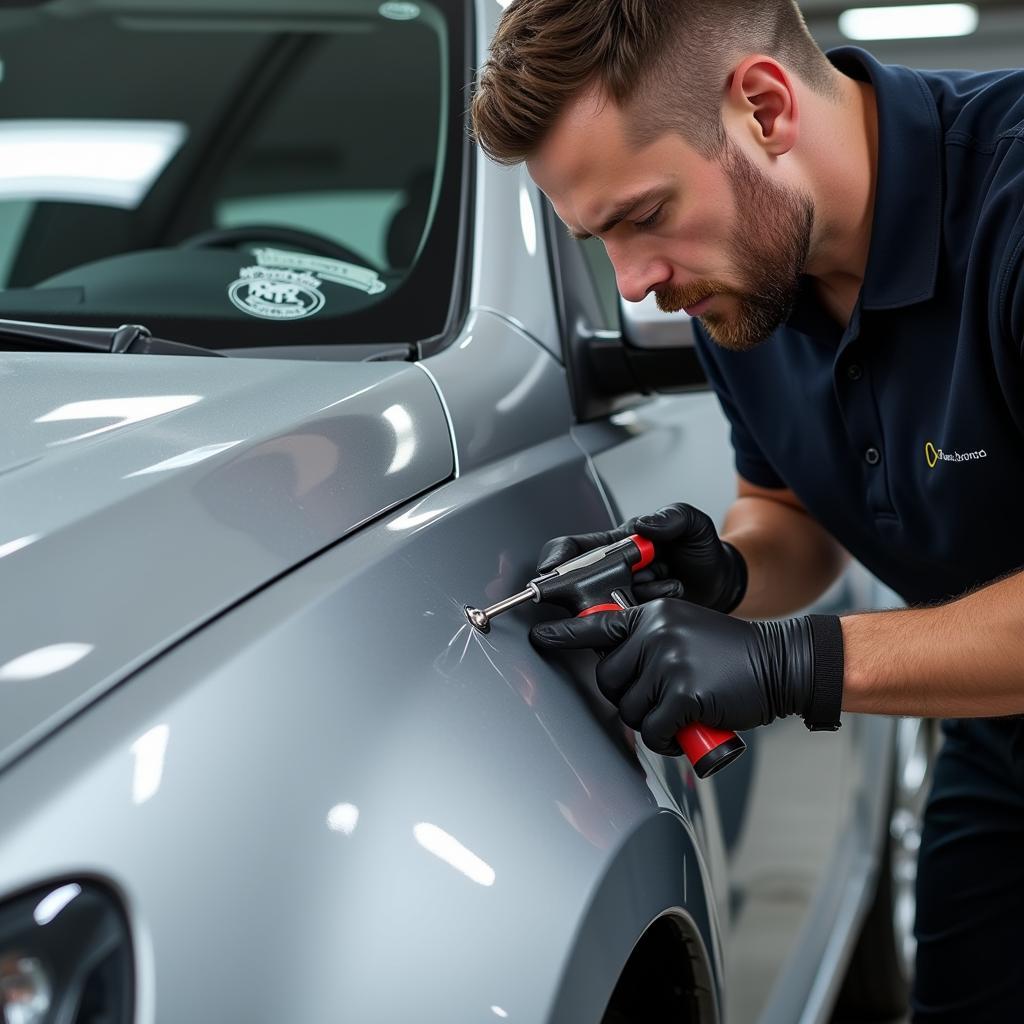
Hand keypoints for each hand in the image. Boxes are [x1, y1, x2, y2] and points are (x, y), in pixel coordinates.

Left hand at [530, 599, 842, 753]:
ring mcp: (668, 661)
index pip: (598, 625)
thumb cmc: (732, 657)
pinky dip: (668, 740)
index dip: (564, 634)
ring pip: (628, 710)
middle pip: (608, 681)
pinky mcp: (683, 692)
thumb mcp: (686, 631)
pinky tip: (688, 728)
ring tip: (681, 713)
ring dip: (652, 723)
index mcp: (653, 616)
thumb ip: (650, 643)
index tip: (538, 636)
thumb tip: (619, 673)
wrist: (780, 664)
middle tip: (661, 701)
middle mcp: (655, 633)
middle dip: (628, 699)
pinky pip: (652, 730)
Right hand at [536, 503, 747, 611]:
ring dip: (634, 598)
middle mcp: (612, 573)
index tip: (550, 570)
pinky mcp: (634, 622)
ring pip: (605, 609)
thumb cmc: (701, 550)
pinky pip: (626, 626)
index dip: (556, 558)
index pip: (573, 549)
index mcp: (614, 545)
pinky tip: (671, 593)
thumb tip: (643, 525)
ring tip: (667, 580)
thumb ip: (671, 517)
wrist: (724, 584)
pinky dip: (647, 614)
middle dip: (595, 589)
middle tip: (627, 582)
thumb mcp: (692, 523)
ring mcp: (622, 599)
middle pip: (580, 587)